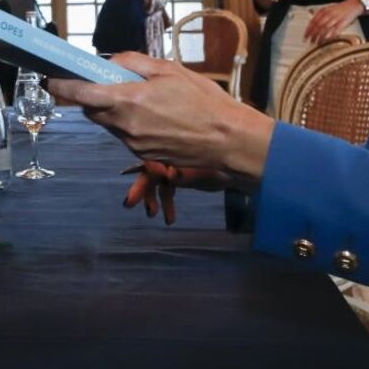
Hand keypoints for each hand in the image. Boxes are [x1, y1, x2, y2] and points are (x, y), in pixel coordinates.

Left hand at [48, 52, 273, 180]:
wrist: (229, 140)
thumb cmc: (204, 101)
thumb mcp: (168, 69)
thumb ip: (133, 63)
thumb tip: (109, 64)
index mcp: (128, 101)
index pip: (80, 94)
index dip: (62, 86)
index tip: (52, 80)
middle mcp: (124, 126)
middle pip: (92, 110)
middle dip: (93, 96)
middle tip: (108, 83)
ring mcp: (133, 144)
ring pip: (109, 123)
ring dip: (113, 110)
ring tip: (142, 99)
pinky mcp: (144, 155)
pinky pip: (126, 135)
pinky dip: (130, 123)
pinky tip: (155, 116)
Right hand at [123, 161, 239, 224]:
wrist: (239, 170)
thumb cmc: (225, 167)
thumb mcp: (208, 171)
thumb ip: (188, 173)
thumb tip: (169, 175)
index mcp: (174, 151)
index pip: (154, 159)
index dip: (147, 172)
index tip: (142, 191)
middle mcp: (170, 155)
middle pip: (150, 170)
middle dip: (140, 187)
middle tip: (129, 203)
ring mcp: (173, 165)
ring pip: (156, 181)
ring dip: (152, 199)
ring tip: (153, 215)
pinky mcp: (178, 177)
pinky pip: (166, 188)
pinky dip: (166, 203)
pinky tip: (169, 218)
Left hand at [304, 0, 361, 43]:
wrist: (352, 5)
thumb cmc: (339, 9)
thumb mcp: (327, 9)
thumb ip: (319, 15)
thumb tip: (310, 21)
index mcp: (323, 11)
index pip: (313, 21)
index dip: (308, 30)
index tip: (305, 36)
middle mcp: (328, 15)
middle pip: (318, 26)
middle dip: (312, 35)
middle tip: (309, 41)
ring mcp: (335, 19)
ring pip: (325, 29)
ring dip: (319, 37)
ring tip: (316, 43)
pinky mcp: (342, 23)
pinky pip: (334, 31)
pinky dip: (329, 36)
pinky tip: (325, 41)